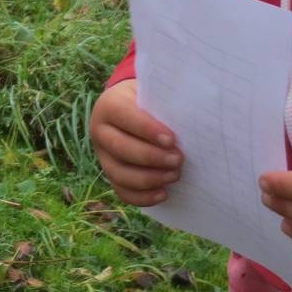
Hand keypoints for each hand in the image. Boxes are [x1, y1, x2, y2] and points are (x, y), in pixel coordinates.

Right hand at [89, 79, 182, 204]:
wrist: (132, 108)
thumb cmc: (150, 100)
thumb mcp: (154, 93)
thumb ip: (166, 102)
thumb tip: (192, 116)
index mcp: (109, 105)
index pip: (125, 117)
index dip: (147, 130)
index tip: (172, 140)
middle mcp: (100, 131)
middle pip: (121, 148)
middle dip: (151, 157)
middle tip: (178, 160)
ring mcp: (103, 155)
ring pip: (119, 173)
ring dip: (148, 179)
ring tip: (174, 175)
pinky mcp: (110, 174)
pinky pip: (122, 191)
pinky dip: (142, 197)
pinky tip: (164, 193)